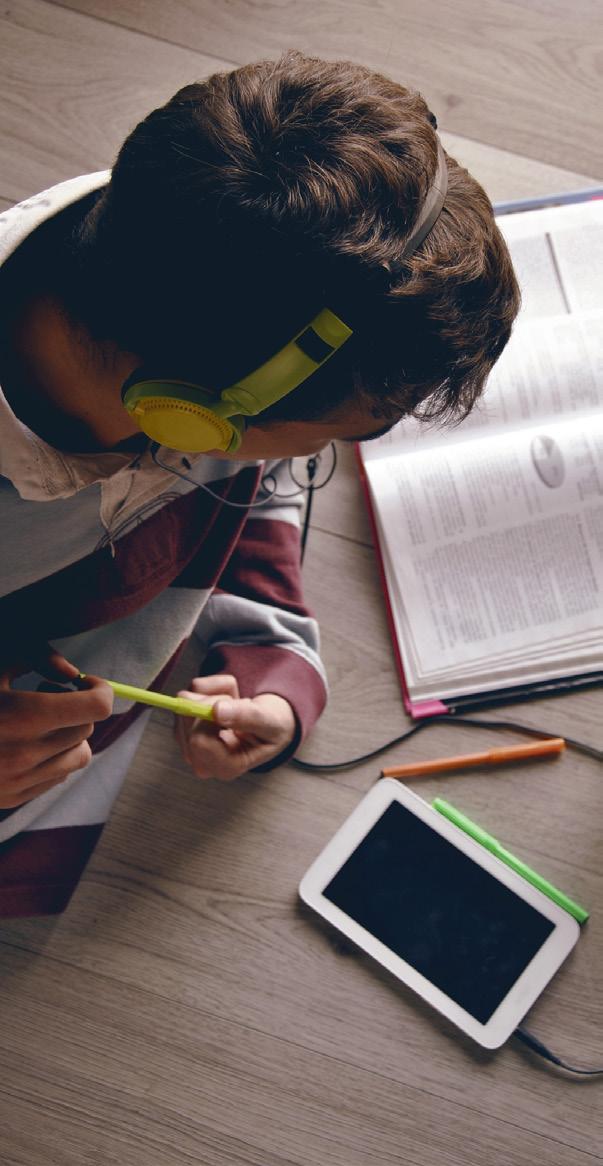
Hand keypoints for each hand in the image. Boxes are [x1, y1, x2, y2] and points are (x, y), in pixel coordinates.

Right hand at [0, 644, 112, 808]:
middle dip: (78, 708)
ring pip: (78, 757)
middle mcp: (28, 752)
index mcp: (25, 715)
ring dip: (70, 736)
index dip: (100, 690)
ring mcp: (21, 780)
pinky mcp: (14, 798)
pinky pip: (56, 777)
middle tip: (51, 693)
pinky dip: (53, 759)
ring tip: (41, 722)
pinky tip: (26, 743)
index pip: (96, 707)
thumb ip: (36, 655)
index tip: (89, 681)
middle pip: (87, 729)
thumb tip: (70, 671)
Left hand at [174, 674, 296, 781]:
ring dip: (211, 693)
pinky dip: (205, 690)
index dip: (211, 715)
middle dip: (212, 700)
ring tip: (234, 702)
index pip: (198, 740)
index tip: (233, 704)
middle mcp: (203, 761)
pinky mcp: (184, 727)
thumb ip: (247, 717)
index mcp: (226, 767)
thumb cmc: (272, 727)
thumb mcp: (269, 722)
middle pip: (186, 720)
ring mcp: (189, 745)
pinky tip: (224, 700)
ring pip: (183, 705)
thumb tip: (217, 710)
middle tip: (237, 701)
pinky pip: (184, 697)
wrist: (271, 722)